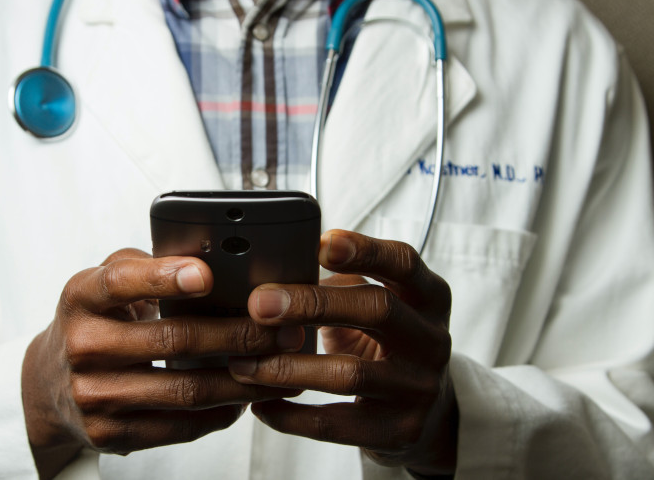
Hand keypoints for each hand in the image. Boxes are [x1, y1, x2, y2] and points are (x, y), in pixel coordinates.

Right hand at [22, 249, 303, 478]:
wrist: (47, 384)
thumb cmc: (93, 322)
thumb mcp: (103, 283)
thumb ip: (146, 266)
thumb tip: (211, 259)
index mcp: (81, 297)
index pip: (121, 282)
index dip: (164, 277)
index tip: (206, 274)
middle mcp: (83, 346)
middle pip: (172, 340)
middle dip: (238, 335)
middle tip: (282, 330)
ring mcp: (94, 395)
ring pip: (185, 390)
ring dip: (242, 380)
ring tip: (280, 367)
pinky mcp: (109, 434)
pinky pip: (179, 426)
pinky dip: (220, 412)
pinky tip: (246, 397)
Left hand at [228, 230, 456, 475]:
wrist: (428, 412)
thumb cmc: (386, 343)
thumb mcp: (378, 305)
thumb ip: (342, 284)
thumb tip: (274, 271)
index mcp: (428, 297)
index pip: (403, 263)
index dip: (365, 250)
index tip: (320, 243)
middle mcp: (432, 340)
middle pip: (378, 309)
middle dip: (312, 303)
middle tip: (259, 304)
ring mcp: (419, 388)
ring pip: (350, 373)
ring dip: (287, 366)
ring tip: (243, 363)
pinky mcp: (399, 431)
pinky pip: (336, 424)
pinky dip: (291, 416)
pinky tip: (261, 404)